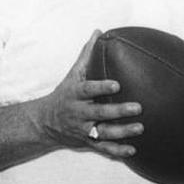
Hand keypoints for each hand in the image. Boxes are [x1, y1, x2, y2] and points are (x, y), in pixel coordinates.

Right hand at [38, 32, 143, 157]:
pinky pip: (103, 148)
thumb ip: (86, 54)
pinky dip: (117, 151)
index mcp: (75, 94)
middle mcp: (78, 113)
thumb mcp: (72, 74)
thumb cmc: (64, 94)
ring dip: (122, 132)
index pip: (88, 90)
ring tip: (140, 128)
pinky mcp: (87, 142)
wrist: (44, 123)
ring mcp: (83, 129)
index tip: (117, 84)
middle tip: (138, 107)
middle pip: (99, 112)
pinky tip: (133, 150)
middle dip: (118, 111)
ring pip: (103, 133)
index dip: (101, 87)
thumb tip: (99, 32)